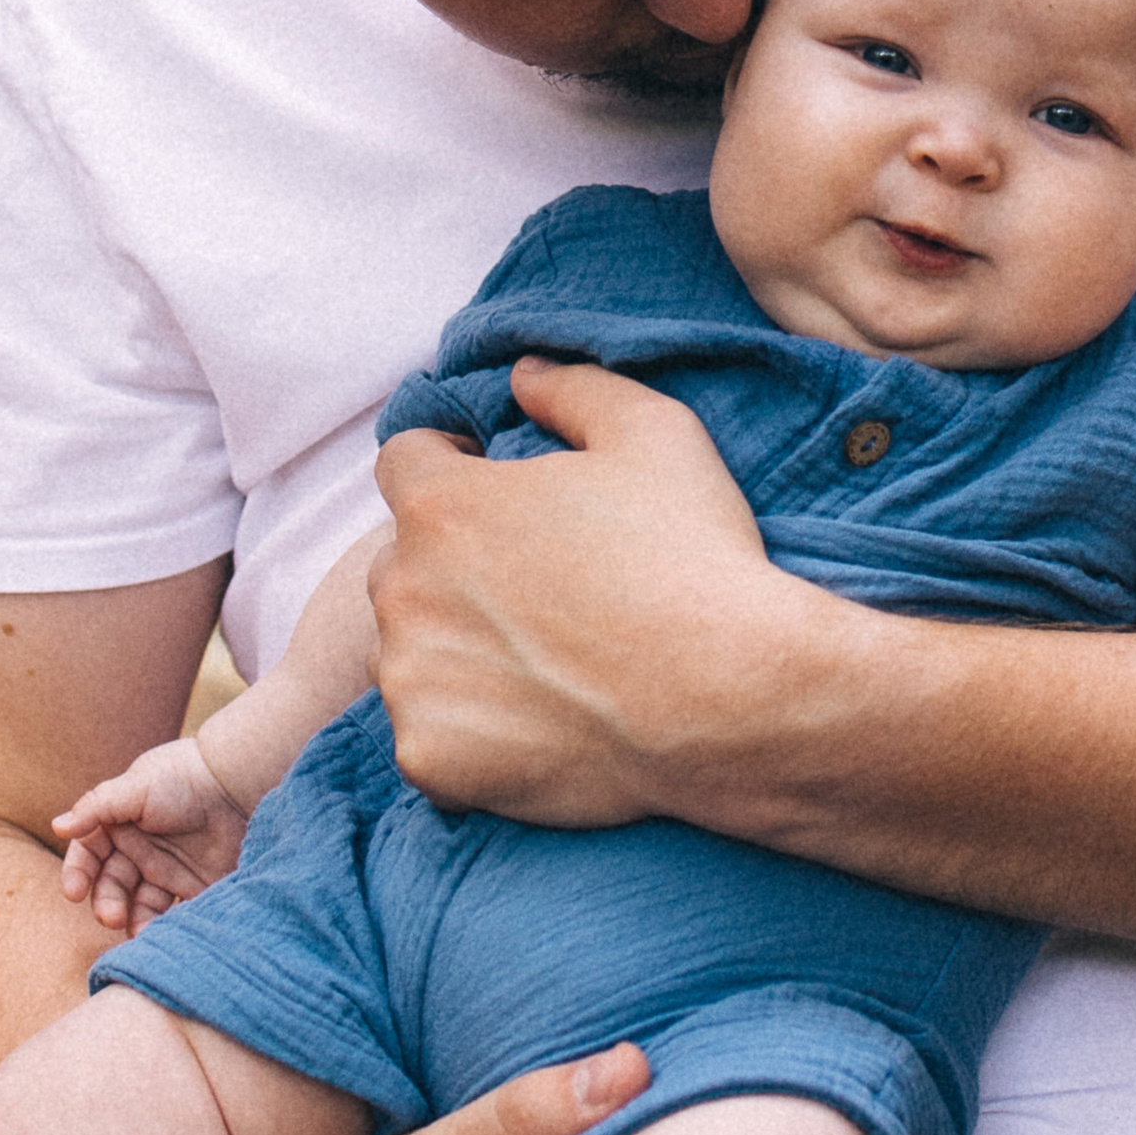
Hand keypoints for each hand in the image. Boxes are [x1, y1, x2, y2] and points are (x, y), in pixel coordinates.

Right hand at [53, 735, 249, 934]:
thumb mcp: (136, 787)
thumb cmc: (182, 777)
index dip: (77, 874)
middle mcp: (138, 851)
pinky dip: (166, 926)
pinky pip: (174, 913)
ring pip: (140, 906)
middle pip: (112, 886)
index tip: (73, 893)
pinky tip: (165, 933)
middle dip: (107, 904)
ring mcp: (166, 871)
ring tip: (139, 934)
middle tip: (111, 918)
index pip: (88, 856)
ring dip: (134, 921)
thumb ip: (97, 808)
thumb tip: (57, 826)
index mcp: (118, 826)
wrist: (237, 782)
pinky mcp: (195, 887)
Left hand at [370, 356, 811, 825]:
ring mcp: (411, 681)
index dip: (454, 469)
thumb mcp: (654, 434)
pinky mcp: (429, 759)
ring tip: (542, 667)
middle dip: (451, 568)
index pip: (407, 464)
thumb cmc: (695, 559)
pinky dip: (469, 735)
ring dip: (453, 653)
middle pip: (402, 564)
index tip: (499, 498)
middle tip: (536, 595)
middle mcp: (403, 589)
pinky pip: (429, 737)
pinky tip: (538, 727)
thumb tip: (521, 375)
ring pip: (410, 654)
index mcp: (443, 505)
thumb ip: (573, 389)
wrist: (733, 701)